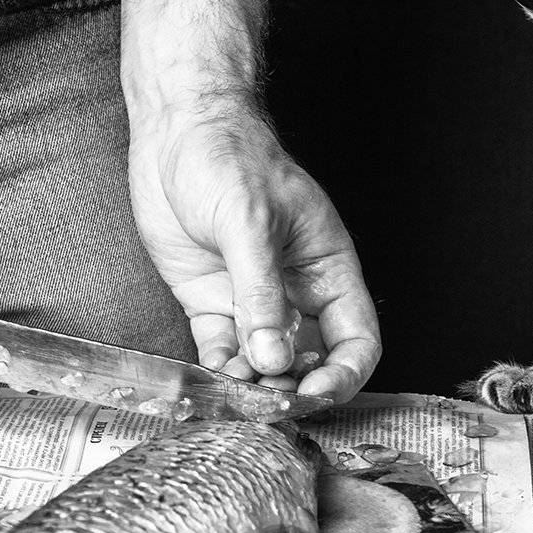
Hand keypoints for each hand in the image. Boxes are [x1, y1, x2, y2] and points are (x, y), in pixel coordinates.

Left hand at [128, 97, 379, 403]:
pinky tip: (210, 381)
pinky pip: (222, 352)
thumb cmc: (229, 155)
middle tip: (267, 404)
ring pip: (265, 365)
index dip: (343, 374)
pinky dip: (219, 373)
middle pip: (312, 362)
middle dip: (294, 389)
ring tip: (233, 393)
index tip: (313, 393)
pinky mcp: (212, 304)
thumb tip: (274, 358)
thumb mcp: (250, 223)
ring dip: (253, 387)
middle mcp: (296, 293)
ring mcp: (253, 302)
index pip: (356, 338)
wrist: (177, 128)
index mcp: (327, 269)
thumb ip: (261, 294)